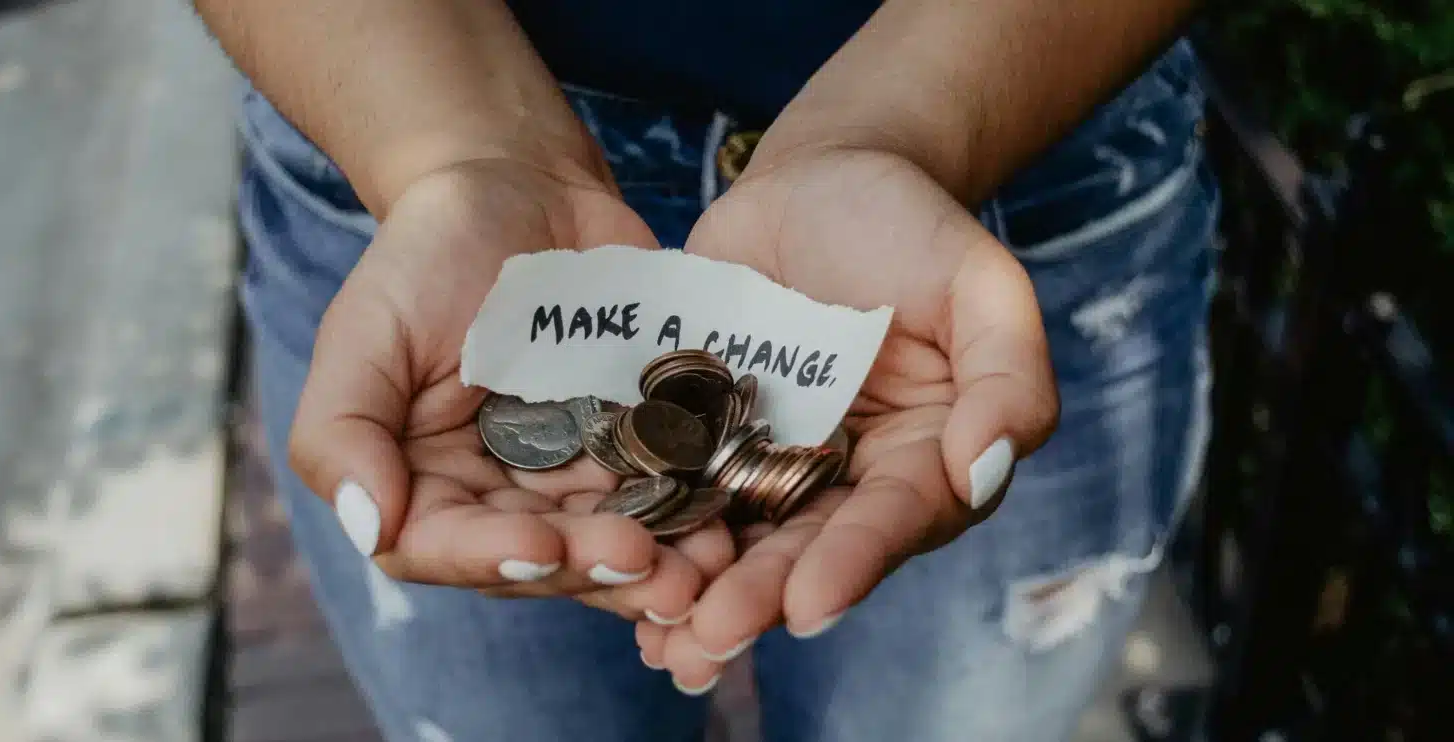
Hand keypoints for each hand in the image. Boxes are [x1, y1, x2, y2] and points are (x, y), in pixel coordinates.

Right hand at [288, 159, 734, 620]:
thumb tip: (369, 526)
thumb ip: (342, 430)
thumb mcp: (366, 329)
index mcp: (424, 484)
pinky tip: (730, 527)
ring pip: (613, 544)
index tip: (543, 545)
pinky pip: (670, 495)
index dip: (493, 557)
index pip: (445, 548)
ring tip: (704, 568)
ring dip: (659, 566)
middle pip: (543, 560)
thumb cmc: (427, 254)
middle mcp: (499, 498)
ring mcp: (575, 478)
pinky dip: (698, 516)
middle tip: (649, 566)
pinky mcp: (639, 447)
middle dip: (594, 569)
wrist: (521, 187)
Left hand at [637, 147, 1058, 689]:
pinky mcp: (703, 435)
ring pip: (736, 538)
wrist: (819, 176)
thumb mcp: (980, 282)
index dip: (854, 562)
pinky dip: (648, 531)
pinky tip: (610, 573)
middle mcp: (846, 478)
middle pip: (806, 548)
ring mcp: (769, 460)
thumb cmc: (911, 224)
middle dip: (760, 597)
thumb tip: (984, 473)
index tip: (809, 604)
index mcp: (923, 456)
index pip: (893, 519)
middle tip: (711, 636)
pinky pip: (675, 488)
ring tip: (658, 638)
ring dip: (699, 591)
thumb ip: (1007, 375)